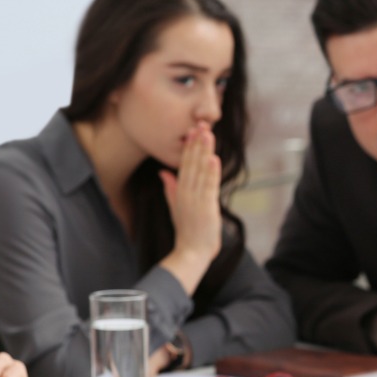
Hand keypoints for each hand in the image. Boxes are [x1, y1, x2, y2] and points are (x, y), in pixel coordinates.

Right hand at [160, 121, 221, 293]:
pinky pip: (208, 186)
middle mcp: (186, 192)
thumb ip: (170, 188)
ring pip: (199, 171)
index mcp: (180, 191)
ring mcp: (195, 199)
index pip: (184, 164)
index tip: (193, 130)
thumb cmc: (187, 231)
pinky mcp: (206, 207)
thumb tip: (164, 172)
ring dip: (203, 151)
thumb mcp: (176, 206)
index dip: (189, 147)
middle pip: (191, 163)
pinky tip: (212, 159)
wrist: (191, 252)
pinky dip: (210, 173)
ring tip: (207, 134)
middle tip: (201, 124)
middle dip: (196, 143)